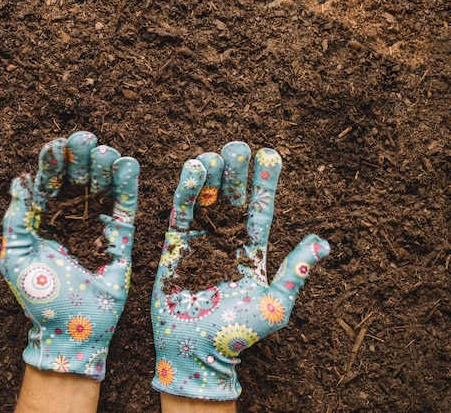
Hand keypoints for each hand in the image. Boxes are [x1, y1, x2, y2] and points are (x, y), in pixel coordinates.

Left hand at [0, 131, 139, 380]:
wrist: (74, 333)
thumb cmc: (41, 299)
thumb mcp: (18, 259)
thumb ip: (17, 222)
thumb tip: (19, 180)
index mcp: (45, 217)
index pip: (49, 180)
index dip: (53, 160)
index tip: (58, 144)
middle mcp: (72, 214)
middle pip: (77, 174)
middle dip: (81, 154)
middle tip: (86, 140)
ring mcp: (97, 223)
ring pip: (102, 184)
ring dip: (104, 164)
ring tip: (106, 152)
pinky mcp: (120, 235)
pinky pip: (125, 205)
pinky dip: (128, 185)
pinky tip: (128, 164)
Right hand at [151, 142, 329, 399]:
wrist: (195, 353)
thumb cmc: (238, 335)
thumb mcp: (275, 305)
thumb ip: (295, 271)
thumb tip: (324, 242)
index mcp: (252, 249)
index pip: (261, 208)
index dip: (265, 181)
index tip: (270, 154)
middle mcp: (227, 238)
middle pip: (232, 196)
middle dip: (236, 170)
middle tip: (238, 147)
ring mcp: (200, 239)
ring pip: (206, 197)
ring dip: (211, 175)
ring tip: (215, 155)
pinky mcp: (176, 244)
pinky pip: (180, 211)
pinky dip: (185, 190)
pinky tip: (192, 170)